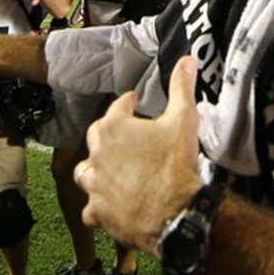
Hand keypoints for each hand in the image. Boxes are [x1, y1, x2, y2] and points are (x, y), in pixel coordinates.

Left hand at [77, 56, 204, 254]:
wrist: (175, 213)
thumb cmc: (176, 166)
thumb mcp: (183, 120)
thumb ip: (182, 88)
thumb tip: (187, 61)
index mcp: (114, 128)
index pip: (117, 106)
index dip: (127, 103)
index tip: (132, 101)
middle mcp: (97, 154)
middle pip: (96, 136)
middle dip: (108, 133)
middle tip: (123, 135)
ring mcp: (95, 184)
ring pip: (86, 172)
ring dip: (96, 169)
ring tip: (109, 169)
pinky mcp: (98, 210)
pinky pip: (91, 208)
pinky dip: (98, 206)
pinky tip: (107, 205)